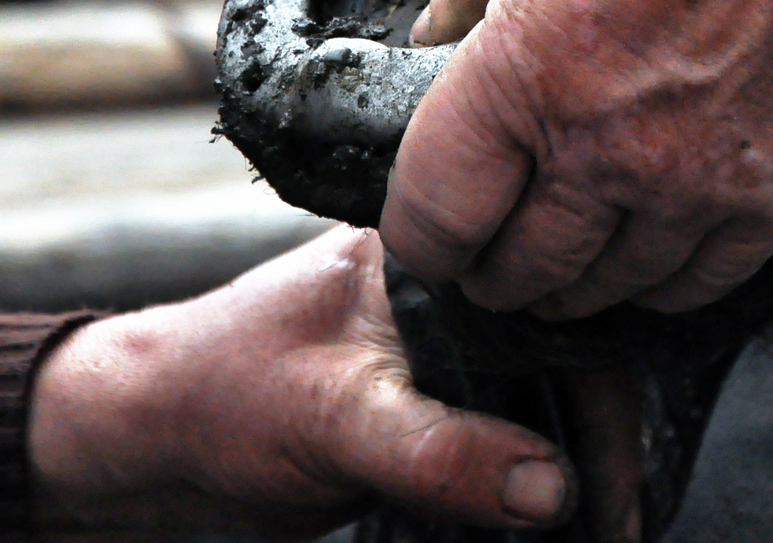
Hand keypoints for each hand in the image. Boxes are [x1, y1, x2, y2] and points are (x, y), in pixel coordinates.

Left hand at [27, 227, 576, 539]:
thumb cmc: (217, 393)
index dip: (601, 388)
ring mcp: (436, 357)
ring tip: (607, 531)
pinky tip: (560, 526)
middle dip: (599, 445)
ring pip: (535, 410)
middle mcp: (444, 297)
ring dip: (570, 474)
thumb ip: (442, 449)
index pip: (547, 307)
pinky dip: (527, 490)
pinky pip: (499, 447)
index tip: (625, 478)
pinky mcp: (424, 413)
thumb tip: (551, 485)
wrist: (147, 445)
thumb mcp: (335, 417)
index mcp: (429, 257)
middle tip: (622, 522)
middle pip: (557, 362)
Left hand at [380, 0, 772, 319]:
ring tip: (560, 253)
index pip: (435, 217)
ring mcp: (699, 180)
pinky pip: (700, 283)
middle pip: (518, 270)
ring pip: (606, 288)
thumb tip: (428, 42)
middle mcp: (610, 145)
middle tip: (485, 246)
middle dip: (488, 266)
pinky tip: (644, 250)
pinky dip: (660, 281)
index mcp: (530, 67)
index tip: (425, 229)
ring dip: (571, 280)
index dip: (416, 235)